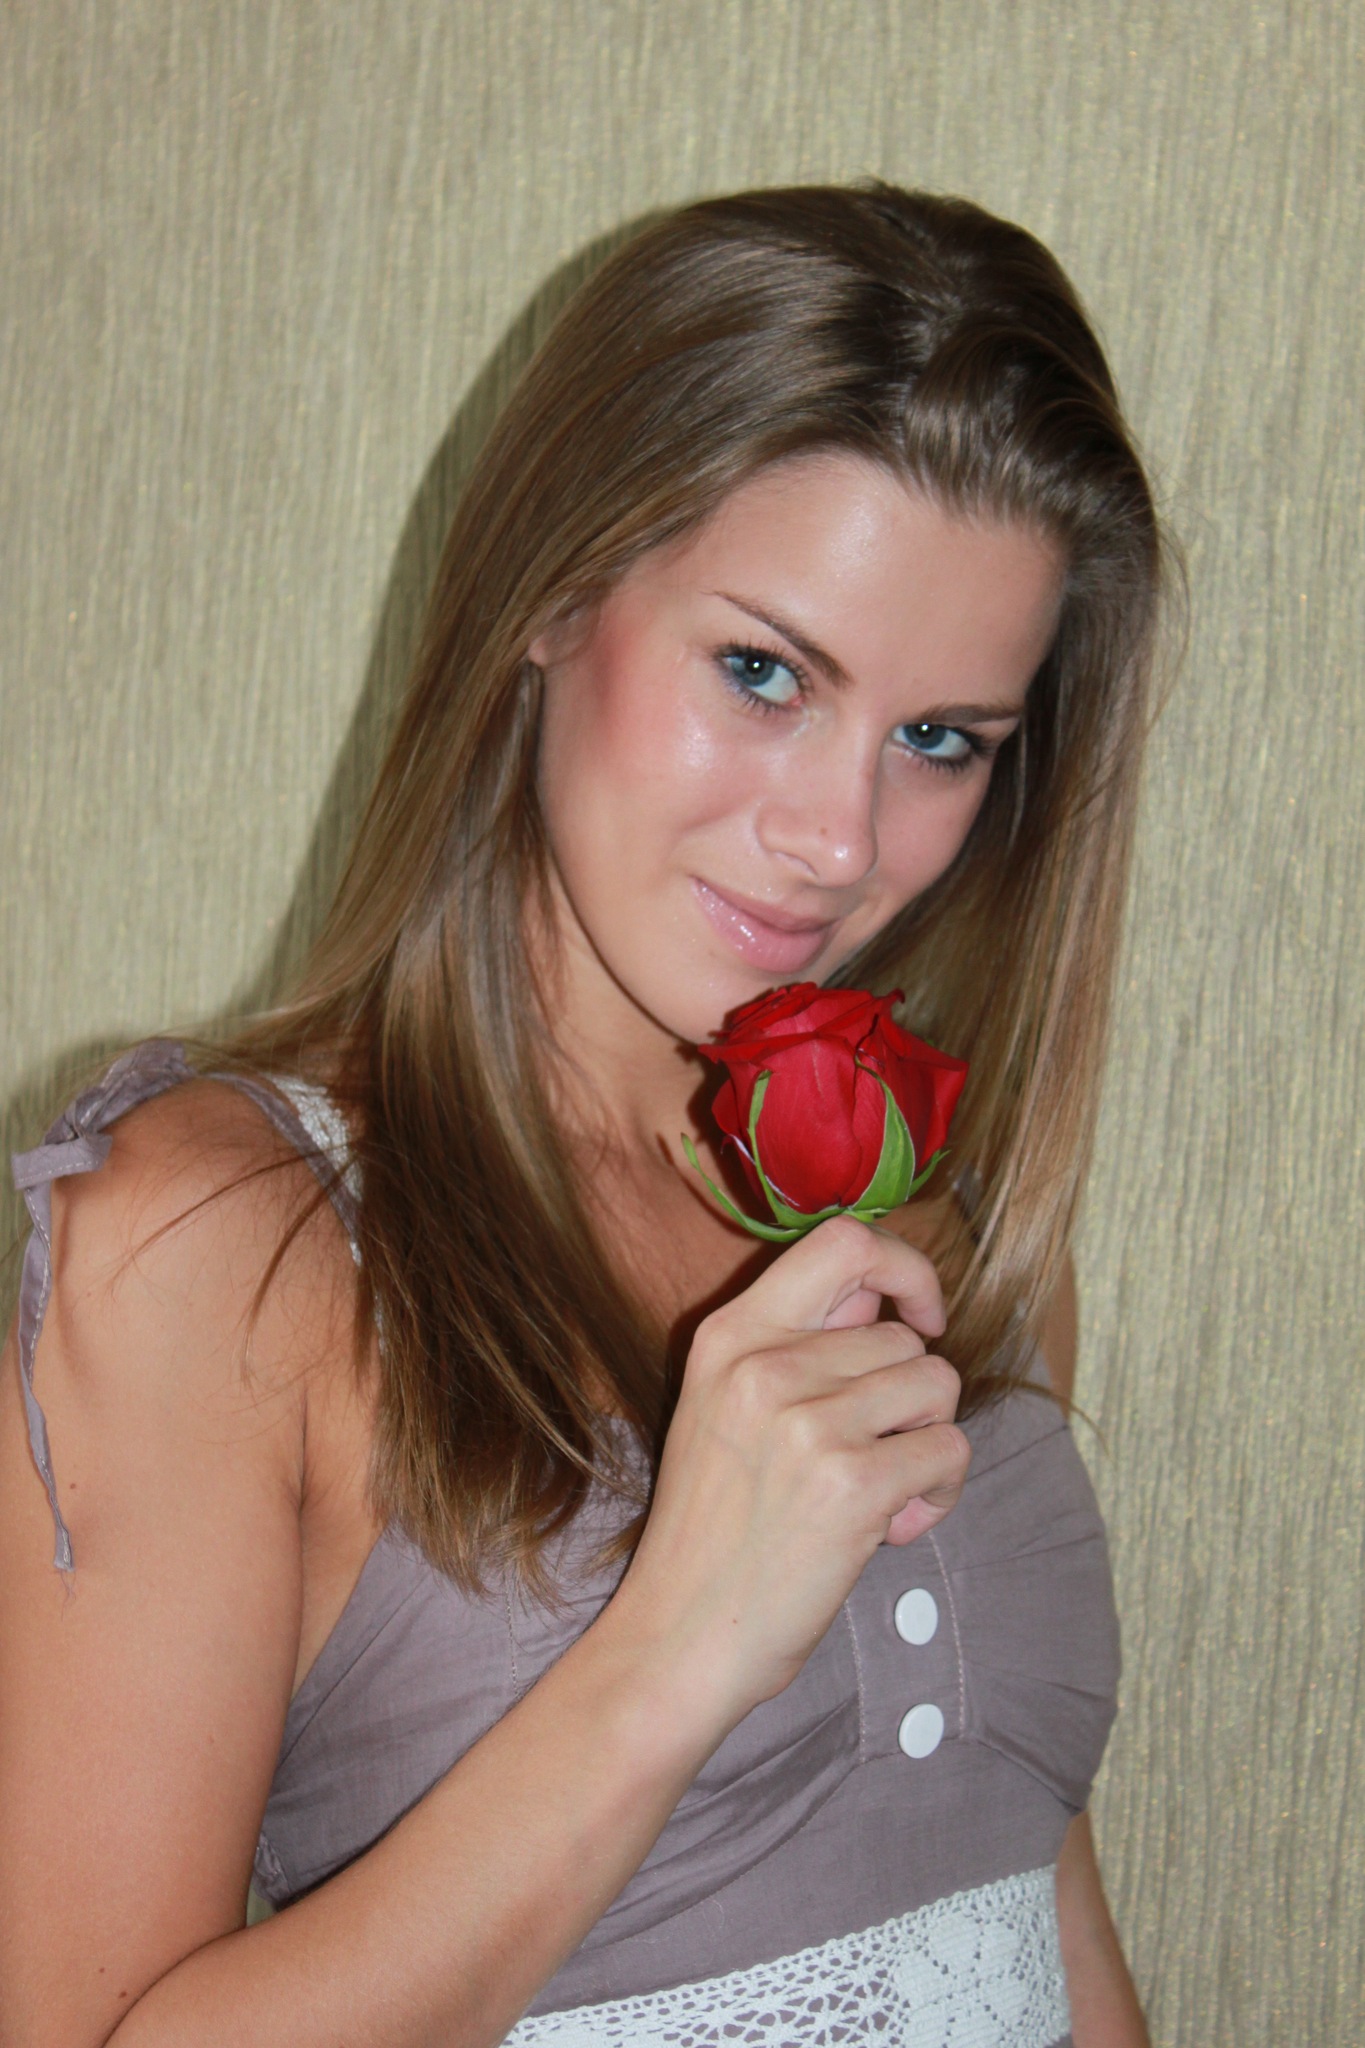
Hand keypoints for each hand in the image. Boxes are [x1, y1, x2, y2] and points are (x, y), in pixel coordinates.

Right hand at [612, 1214, 969, 1728]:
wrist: (680, 1636)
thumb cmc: (713, 1531)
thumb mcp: (721, 1407)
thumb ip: (795, 1346)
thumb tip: (885, 1302)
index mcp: (729, 1335)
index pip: (844, 1241)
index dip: (906, 1268)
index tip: (919, 1318)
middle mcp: (765, 1364)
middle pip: (905, 1336)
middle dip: (910, 1399)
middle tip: (869, 1459)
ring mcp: (808, 1421)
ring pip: (939, 1386)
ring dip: (928, 1444)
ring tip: (880, 1494)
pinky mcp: (852, 1482)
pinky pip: (949, 1450)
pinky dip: (940, 1493)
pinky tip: (892, 1528)